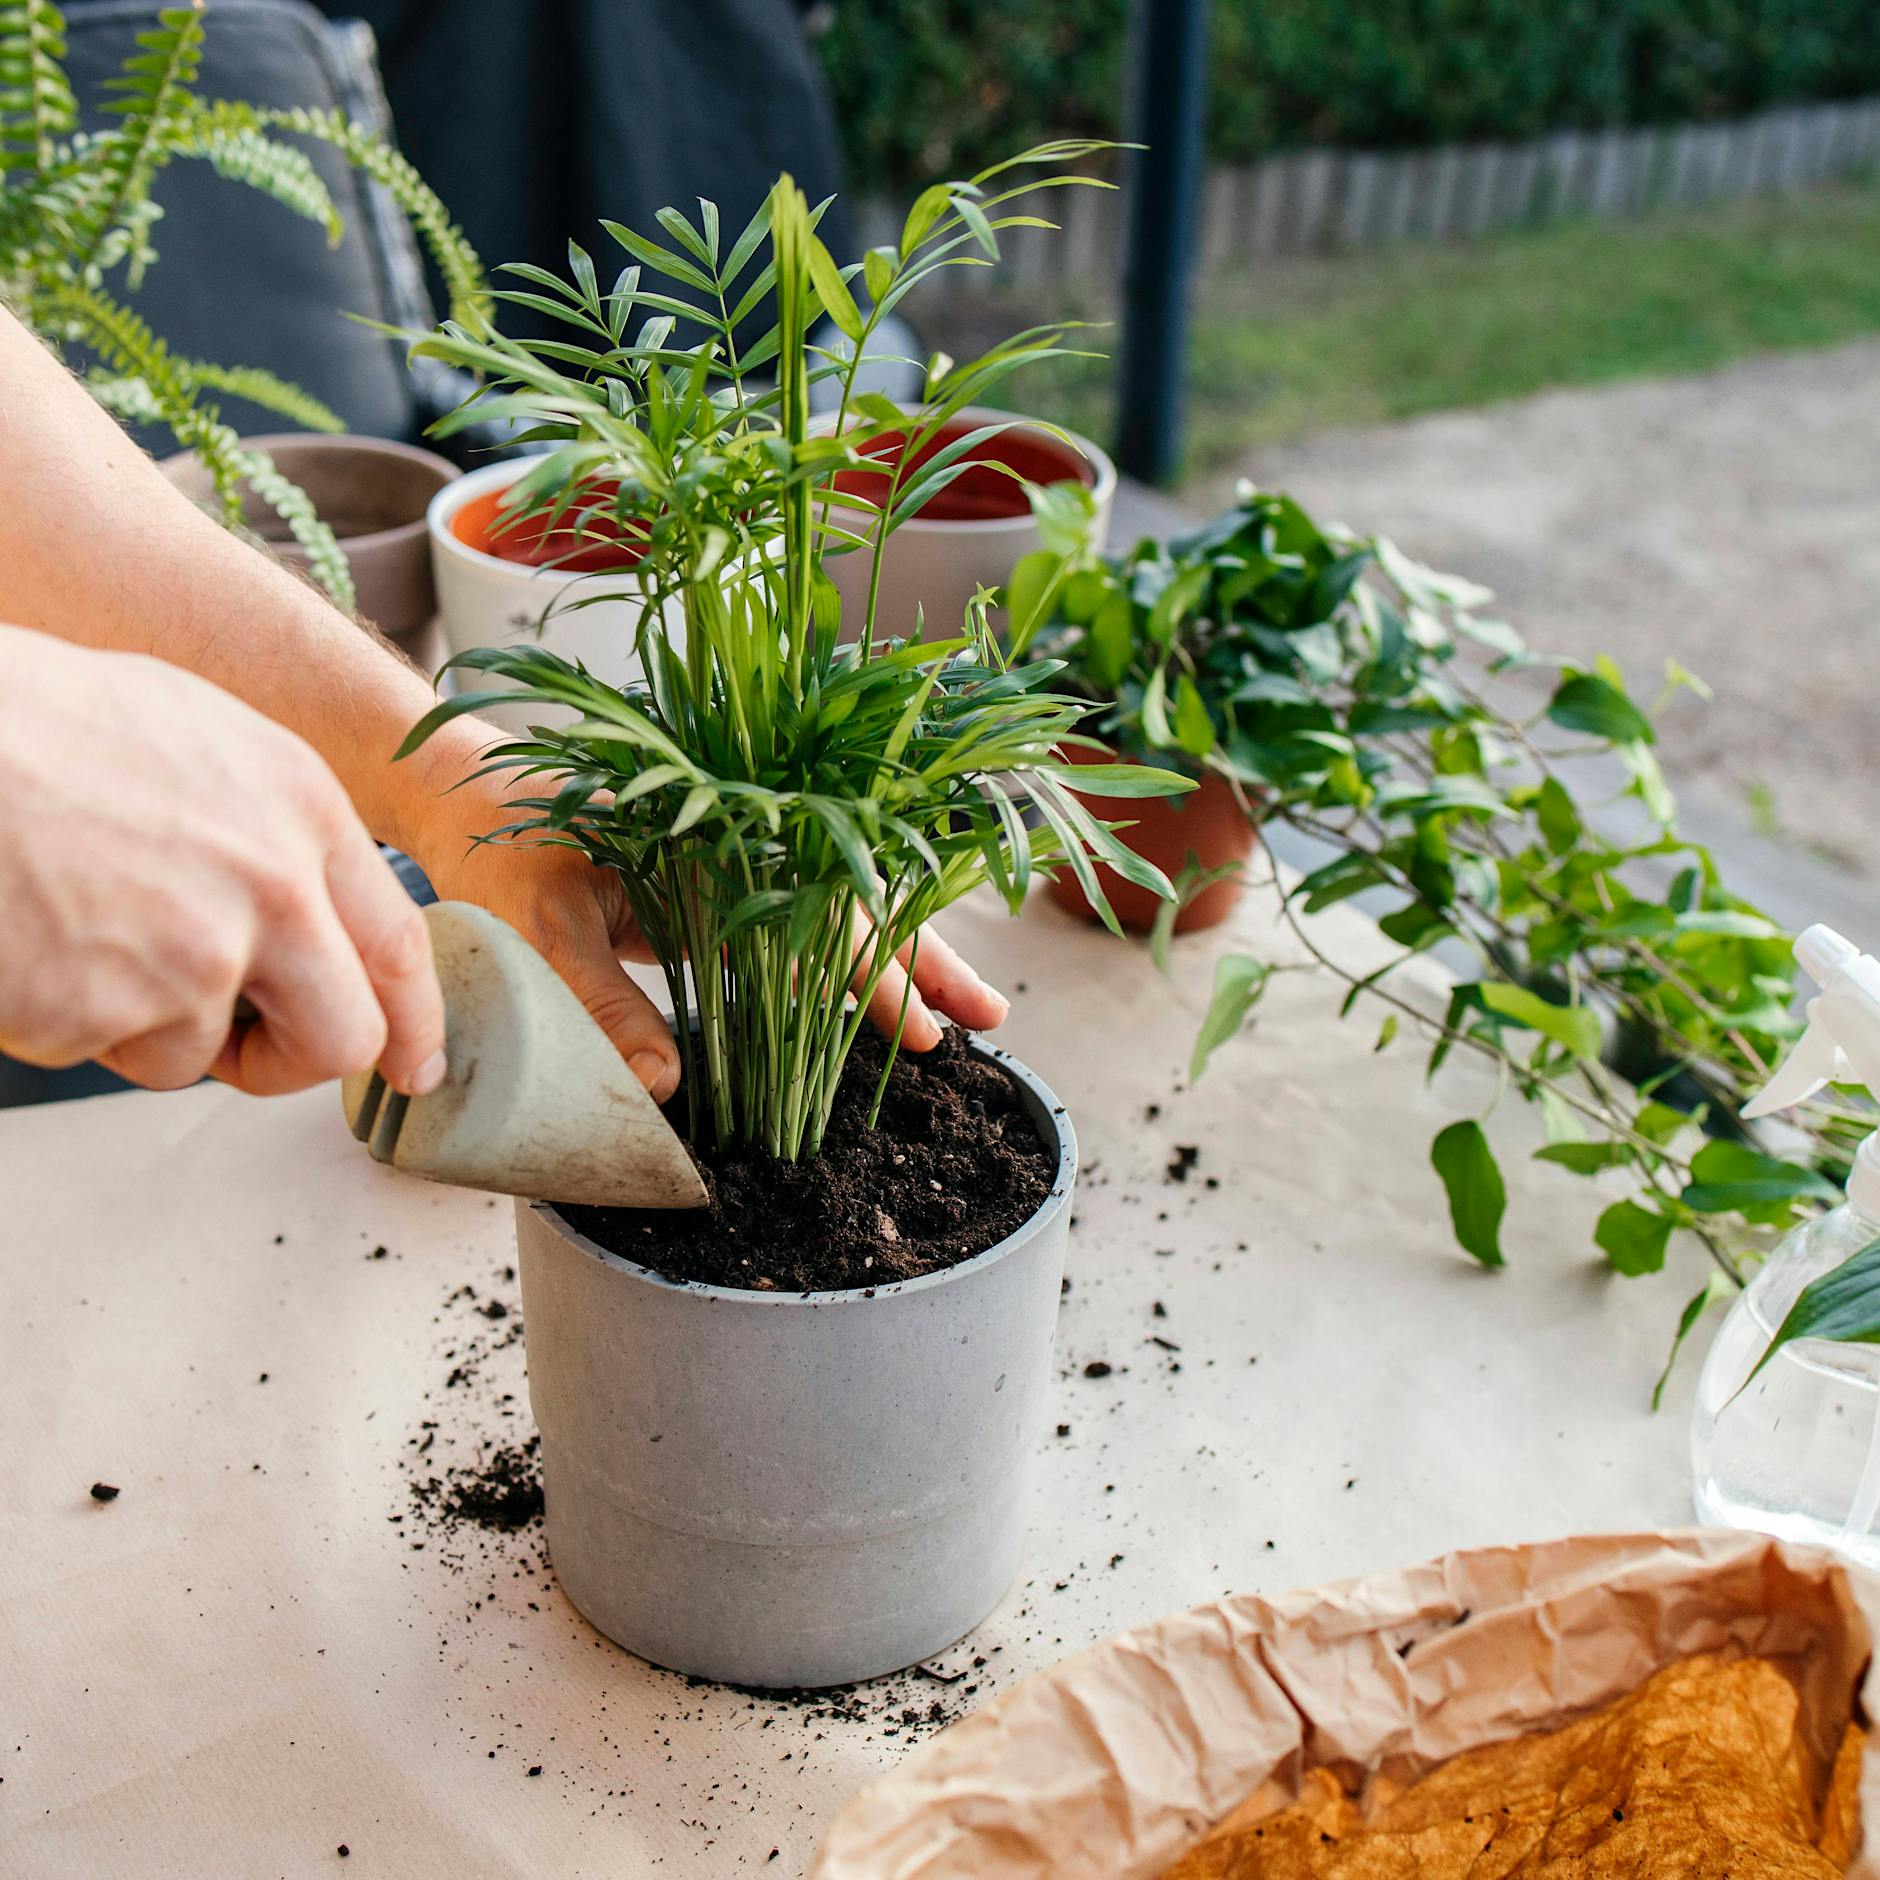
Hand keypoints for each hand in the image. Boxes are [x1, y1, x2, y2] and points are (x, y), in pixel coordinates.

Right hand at [0, 628, 445, 1096]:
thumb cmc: (39, 723)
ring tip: (83, 929)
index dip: (414, 1022)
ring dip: (145, 1023)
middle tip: (250, 1051)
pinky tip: (38, 943)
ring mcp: (192, 955)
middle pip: (342, 1038)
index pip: (400, 945)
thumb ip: (276, 829)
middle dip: (296, 1061)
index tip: (411, 1063)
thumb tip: (316, 907)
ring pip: (199, 1054)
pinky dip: (69, 1019)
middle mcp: (272, 888)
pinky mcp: (103, 1010)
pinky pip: (105, 1051)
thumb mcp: (202, 738)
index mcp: (303, 810)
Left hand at [402, 720, 1009, 1098]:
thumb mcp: (540, 929)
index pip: (820, 919)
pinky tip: (874, 994)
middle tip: (992, 1022)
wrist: (463, 795)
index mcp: (718, 848)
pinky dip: (846, 954)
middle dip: (926, 963)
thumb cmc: (499, 853)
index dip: (878, 978)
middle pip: (857, 904)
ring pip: (841, 908)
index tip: (928, 1033)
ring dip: (900, 957)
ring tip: (963, 1012)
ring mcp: (737, 862)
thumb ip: (601, 1002)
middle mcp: (743, 848)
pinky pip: (802, 916)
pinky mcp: (720, 884)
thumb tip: (668, 1085)